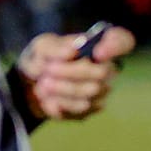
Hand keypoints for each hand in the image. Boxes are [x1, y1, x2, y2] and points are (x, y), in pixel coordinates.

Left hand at [16, 25, 135, 120]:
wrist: (27, 87)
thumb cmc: (41, 59)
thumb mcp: (41, 47)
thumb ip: (54, 47)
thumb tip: (73, 50)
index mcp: (98, 45)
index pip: (123, 41)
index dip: (115, 46)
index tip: (97, 52)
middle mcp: (107, 67)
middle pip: (103, 72)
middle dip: (71, 71)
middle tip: (48, 70)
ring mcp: (101, 89)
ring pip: (91, 92)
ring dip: (62, 88)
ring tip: (43, 84)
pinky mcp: (91, 109)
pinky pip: (81, 109)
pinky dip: (59, 103)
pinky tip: (48, 98)